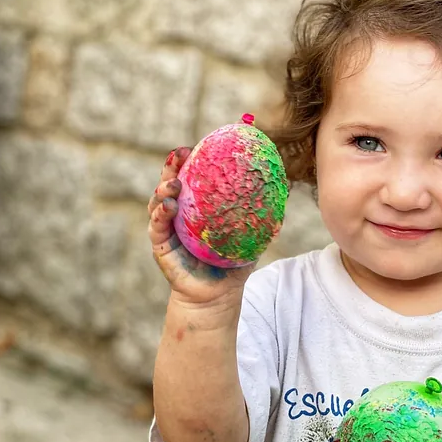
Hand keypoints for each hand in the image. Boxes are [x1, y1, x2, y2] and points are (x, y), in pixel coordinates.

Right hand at [148, 147, 254, 305]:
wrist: (218, 295)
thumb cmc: (233, 262)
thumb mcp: (252, 234)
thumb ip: (263, 210)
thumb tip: (285, 184)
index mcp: (197, 206)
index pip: (192, 176)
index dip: (192, 159)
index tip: (197, 145)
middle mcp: (179, 213)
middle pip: (170, 182)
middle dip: (172, 165)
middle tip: (180, 153)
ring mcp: (167, 228)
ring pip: (158, 201)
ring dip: (163, 187)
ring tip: (173, 182)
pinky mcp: (160, 245)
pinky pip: (156, 226)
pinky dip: (160, 213)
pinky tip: (169, 207)